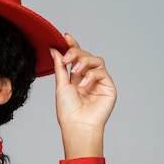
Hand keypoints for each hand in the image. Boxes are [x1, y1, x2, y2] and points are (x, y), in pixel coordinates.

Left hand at [50, 34, 116, 159]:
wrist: (77, 126)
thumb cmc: (68, 112)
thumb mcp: (61, 85)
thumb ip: (60, 67)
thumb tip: (54, 50)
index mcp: (76, 78)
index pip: (76, 57)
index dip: (72, 46)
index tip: (65, 37)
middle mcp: (88, 79)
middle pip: (86, 56)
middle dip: (76, 53)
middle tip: (67, 58)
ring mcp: (99, 83)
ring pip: (96, 60)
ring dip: (84, 61)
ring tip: (75, 71)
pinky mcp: (108, 87)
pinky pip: (101, 72)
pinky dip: (91, 75)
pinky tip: (83, 85)